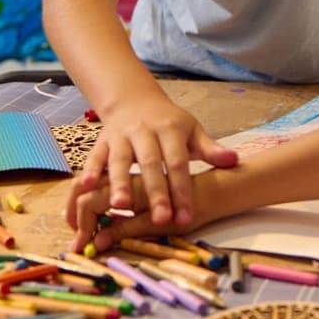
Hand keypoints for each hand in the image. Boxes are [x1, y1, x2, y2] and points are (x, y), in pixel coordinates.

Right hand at [64, 92, 236, 239]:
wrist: (135, 100)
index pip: (178, 162)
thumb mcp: (192, 131)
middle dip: (155, 192)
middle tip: (160, 219)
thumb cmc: (169, 123)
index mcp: (170, 130)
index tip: (186, 217)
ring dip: (119, 182)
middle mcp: (144, 132)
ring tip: (120, 206)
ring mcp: (121, 135)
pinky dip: (89, 171)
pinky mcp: (101, 140)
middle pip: (151, 164)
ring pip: (119, 160)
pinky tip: (85, 188)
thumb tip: (233, 160)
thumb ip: (210, 148)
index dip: (182, 190)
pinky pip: (94, 157)